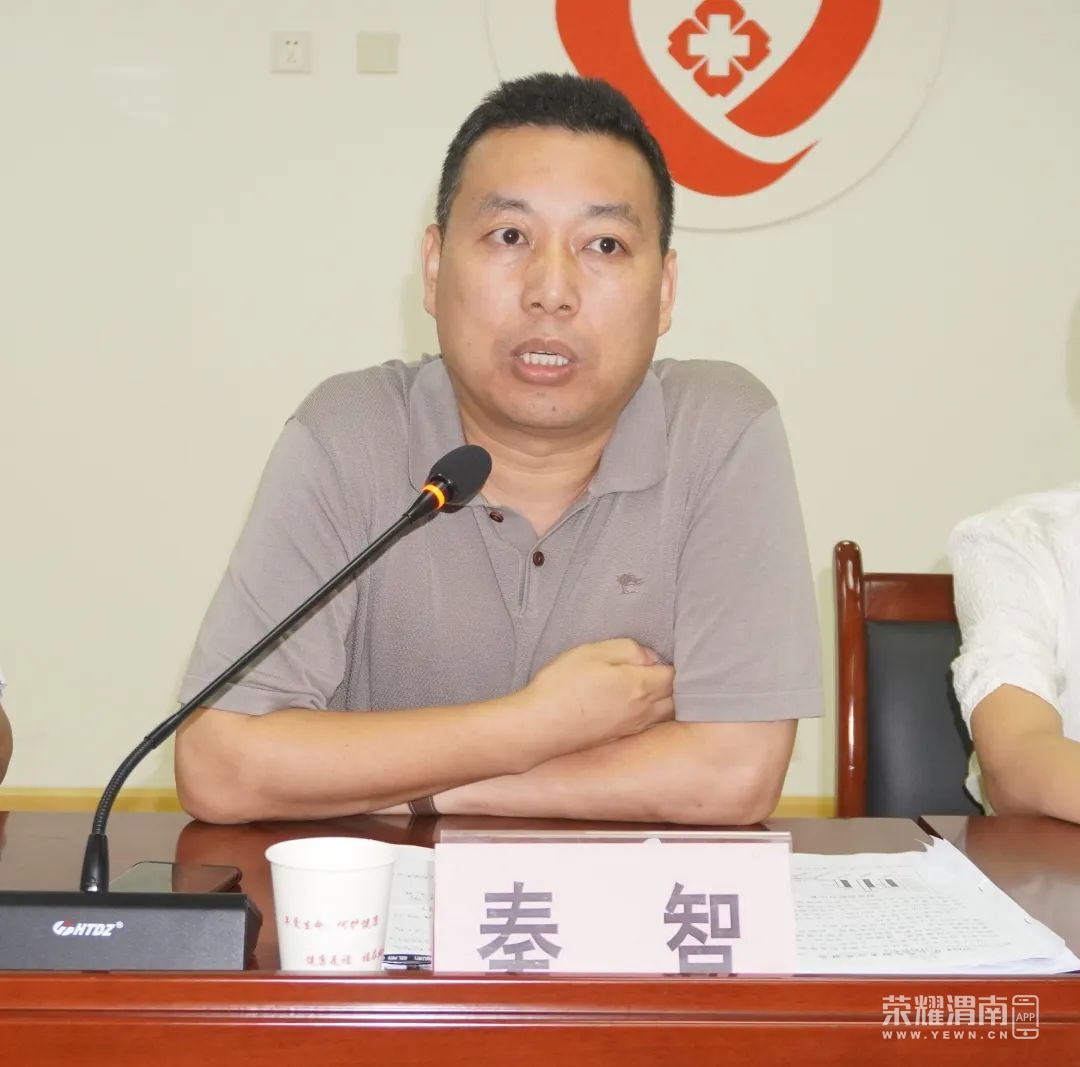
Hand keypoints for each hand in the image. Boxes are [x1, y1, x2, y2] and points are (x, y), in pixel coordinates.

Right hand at [519, 638, 674, 752]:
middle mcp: (643, 712)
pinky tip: (639, 707)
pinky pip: (648, 727)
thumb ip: (627, 649)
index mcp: (641, 686)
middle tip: (674, 669)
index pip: (676, 675)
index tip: (674, 652)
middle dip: (680, 684)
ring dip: (669, 702)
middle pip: (677, 699)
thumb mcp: (592, 652)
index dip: (678, 662)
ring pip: (665, 716)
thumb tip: (650, 656)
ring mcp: (631, 728)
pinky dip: (653, 716)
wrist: (538, 728)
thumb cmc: (562, 686)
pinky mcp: (618, 739)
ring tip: (662, 686)